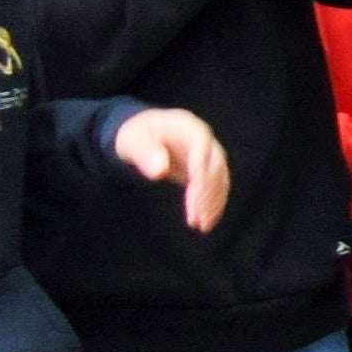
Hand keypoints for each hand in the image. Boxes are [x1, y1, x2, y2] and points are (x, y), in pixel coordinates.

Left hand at [111, 106, 229, 230]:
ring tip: (202, 225)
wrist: (142, 137)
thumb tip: (160, 171)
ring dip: (212, 202)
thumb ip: (145, 153)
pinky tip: (206, 220)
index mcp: (187, 126)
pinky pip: (215, 187)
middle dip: (207, 192)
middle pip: (214, 165)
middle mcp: (203, 140)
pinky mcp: (205, 170)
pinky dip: (212, 204)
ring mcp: (207, 155)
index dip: (201, 165)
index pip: (201, 144)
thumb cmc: (135, 136)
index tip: (195, 188)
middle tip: (197, 216)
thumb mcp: (133, 141)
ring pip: (219, 179)